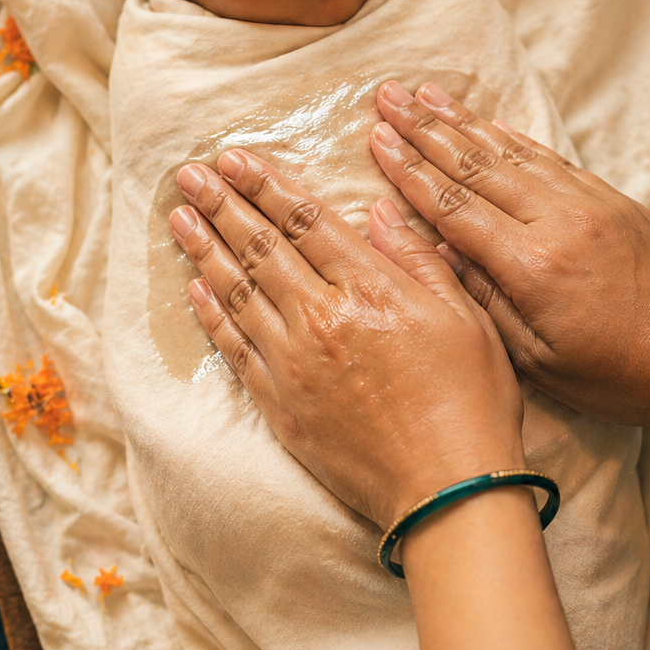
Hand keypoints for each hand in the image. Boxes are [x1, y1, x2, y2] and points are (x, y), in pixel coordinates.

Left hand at [169, 150, 524, 531]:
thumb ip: (417, 260)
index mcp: (370, 289)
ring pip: (237, 293)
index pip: (305, 221)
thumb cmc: (470, 402)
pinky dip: (212, 314)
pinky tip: (195, 288)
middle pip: (261, 248)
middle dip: (222, 205)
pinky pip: (234, 349)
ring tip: (178, 218)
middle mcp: (322, 319)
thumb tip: (379, 213)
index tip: (234, 159)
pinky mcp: (280, 406)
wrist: (446, 491)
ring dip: (204, 251)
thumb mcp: (465, 318)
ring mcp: (294, 364)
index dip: (266, 186)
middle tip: (189, 175)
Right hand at [368, 80, 649, 513]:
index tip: (374, 139)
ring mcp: (590, 204)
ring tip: (422, 95)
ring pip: (511, 152)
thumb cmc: (617, 377)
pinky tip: (485, 123)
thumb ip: (480, 296)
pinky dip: (511, 138)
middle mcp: (559, 221)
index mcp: (532, 266)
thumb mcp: (536, 359)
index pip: (453, 205)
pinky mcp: (613, 200)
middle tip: (385, 96)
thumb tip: (431, 247)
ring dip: (462, 122)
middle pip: (475, 165)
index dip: (408, 170)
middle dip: (424, 129)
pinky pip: (550, 159)